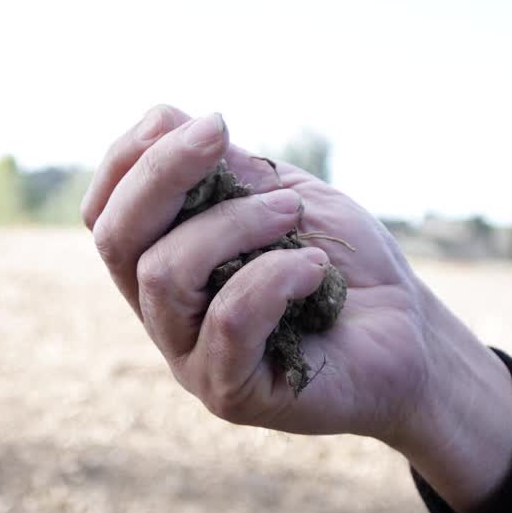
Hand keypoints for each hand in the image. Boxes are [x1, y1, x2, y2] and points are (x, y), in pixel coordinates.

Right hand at [83, 105, 511, 512]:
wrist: (408, 334)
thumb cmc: (341, 264)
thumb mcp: (281, 196)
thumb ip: (224, 172)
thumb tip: (165, 121)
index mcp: (160, 263)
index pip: (104, 213)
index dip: (130, 157)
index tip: (194, 119)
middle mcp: (161, 313)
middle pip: (115, 237)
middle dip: (162, 170)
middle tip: (221, 132)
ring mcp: (190, 357)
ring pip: (165, 273)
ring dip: (233, 223)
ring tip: (292, 213)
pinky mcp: (231, 392)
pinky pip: (229, 320)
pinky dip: (275, 275)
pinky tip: (316, 270)